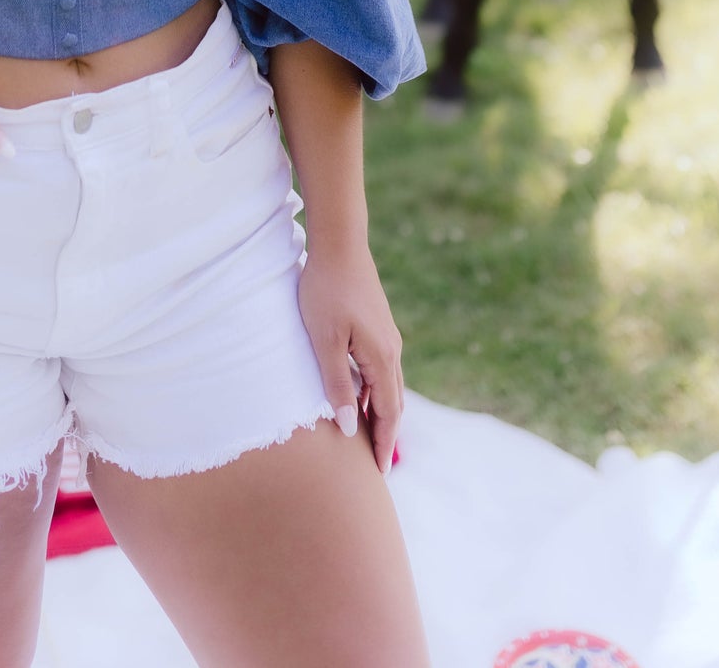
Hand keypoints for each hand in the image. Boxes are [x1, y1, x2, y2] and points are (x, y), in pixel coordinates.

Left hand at [298, 241, 403, 475]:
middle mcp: (391, 350)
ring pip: (388, 385)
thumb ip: (337, 386)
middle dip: (385, 434)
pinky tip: (359, 395)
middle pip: (393, 403)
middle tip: (375, 466)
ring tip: (367, 437)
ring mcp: (387, 336)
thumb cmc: (325, 291)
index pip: (389, 413)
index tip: (379, 475)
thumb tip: (351, 429)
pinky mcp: (377, 325)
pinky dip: (374, 390)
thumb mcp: (324, 342)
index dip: (384, 444)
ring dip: (380, 412)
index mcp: (382, 358)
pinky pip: (380, 369)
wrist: (339, 243)